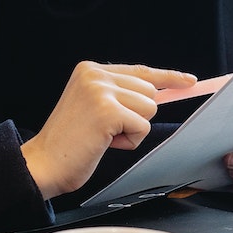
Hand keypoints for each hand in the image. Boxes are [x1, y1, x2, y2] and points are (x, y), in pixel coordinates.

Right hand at [21, 62, 195, 198]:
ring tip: (103, 136)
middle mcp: (95, 74)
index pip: (139, 71)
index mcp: (90, 70)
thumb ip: (119, 96)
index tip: (189, 80)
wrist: (44, 163)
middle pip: (149, 92)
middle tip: (104, 130)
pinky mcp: (107, 111)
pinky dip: (129, 141)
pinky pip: (142, 127)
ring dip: (132, 130)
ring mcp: (100, 91)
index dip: (167, 77)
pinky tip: (105, 143)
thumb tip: (159, 95)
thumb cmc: (70, 142)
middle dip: (135, 117)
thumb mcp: (93, 107)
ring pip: (148, 109)